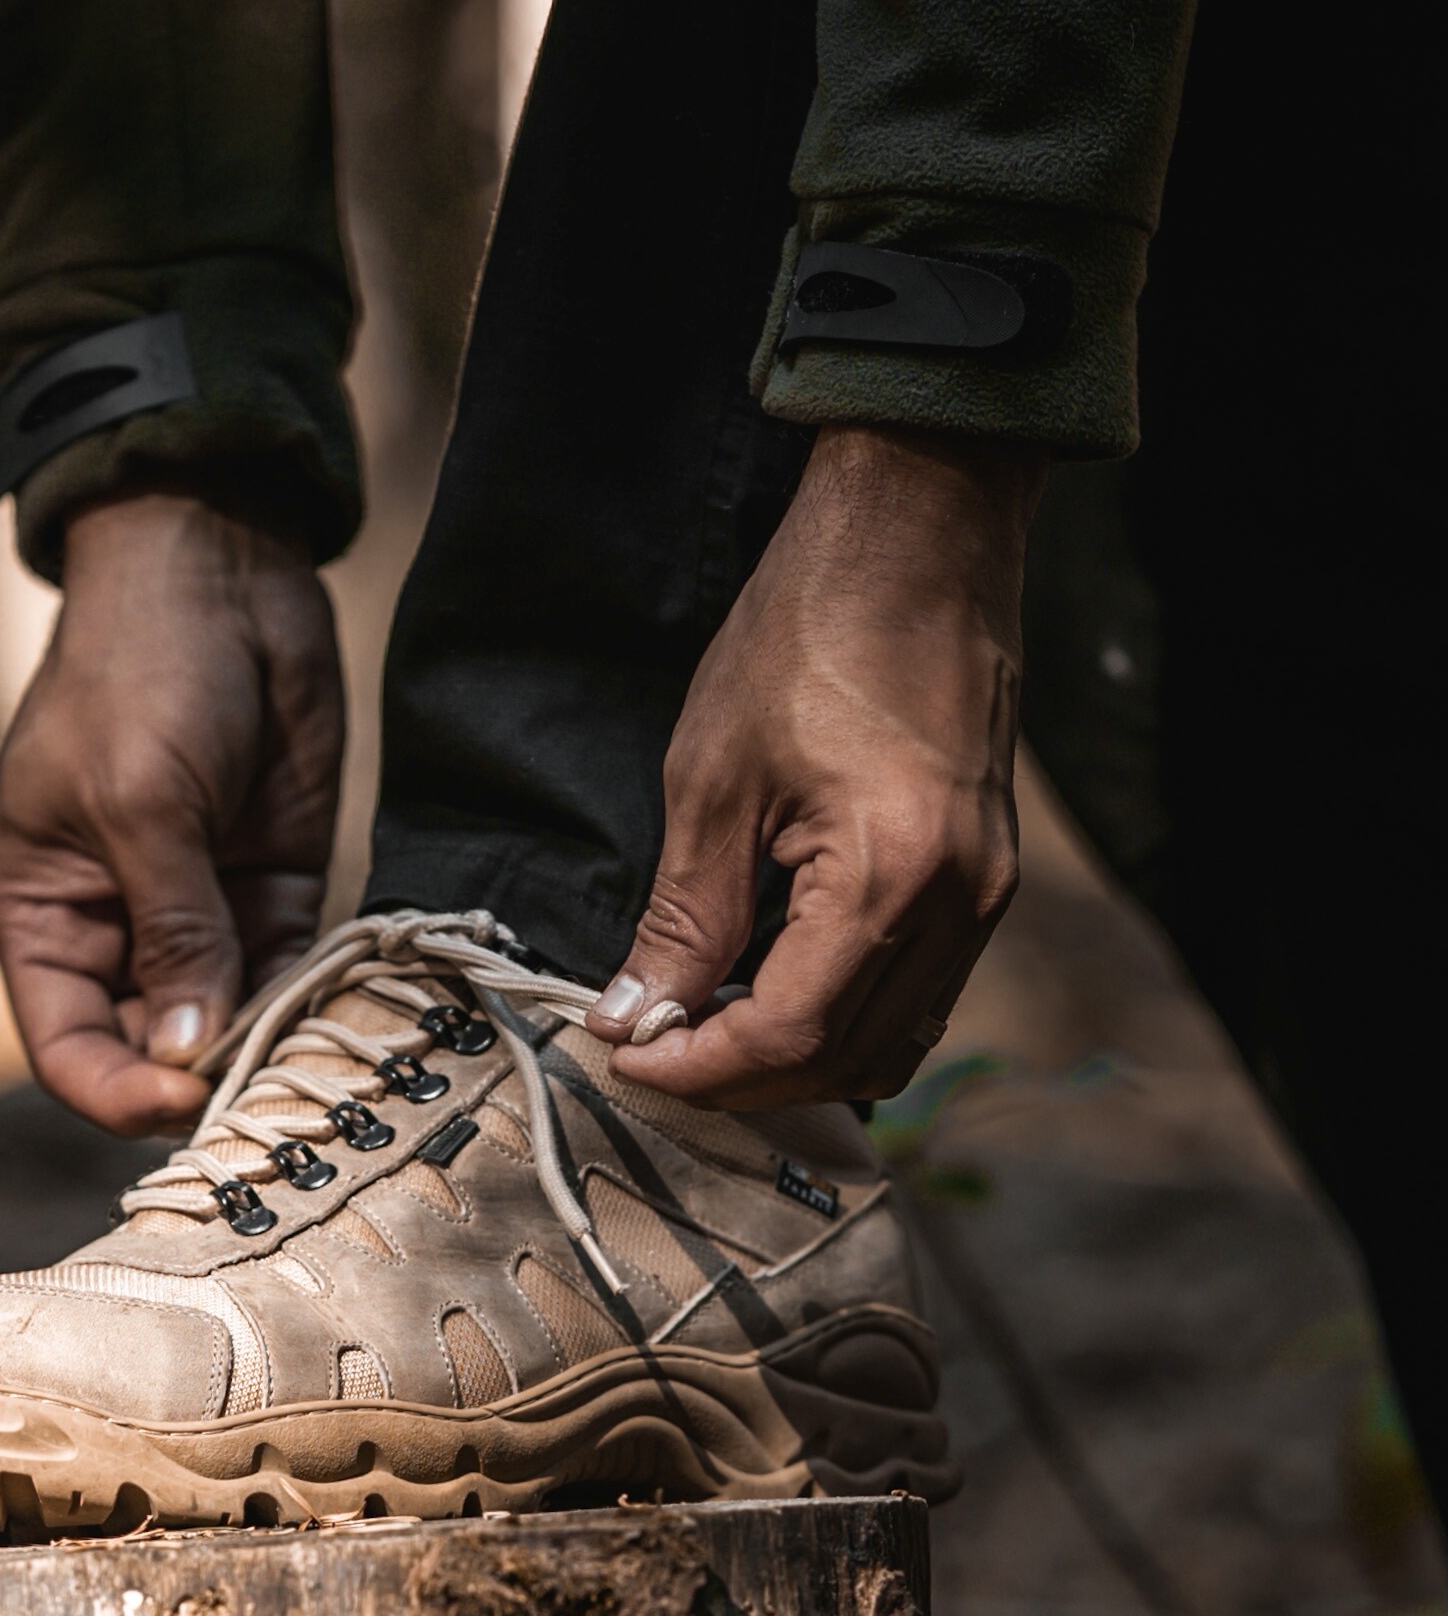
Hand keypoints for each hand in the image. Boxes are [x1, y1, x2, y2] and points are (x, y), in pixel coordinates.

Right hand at [0, 487, 344, 1134]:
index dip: (120, 1091)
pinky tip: (346, 1008)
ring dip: (271, 1048)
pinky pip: (294, 977)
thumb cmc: (141, 673)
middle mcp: (119, 933)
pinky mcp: (276, 891)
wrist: (221, 570)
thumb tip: (188, 1052)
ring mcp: (201, 917)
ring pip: (232, 1027)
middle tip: (267, 1083)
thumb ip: (172, 929)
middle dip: (204, 1081)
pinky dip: (317, 1002)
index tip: (185, 1096)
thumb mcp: (142, 802)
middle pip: (153, 1056)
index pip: (68, 1050)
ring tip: (316, 1053)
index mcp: (47, 918)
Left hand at [586, 426, 1045, 1108]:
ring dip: (798, 1062)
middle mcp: (960, 901)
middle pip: (848, 1061)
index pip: (791, 1035)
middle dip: (744, 1079)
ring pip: (894, 1045)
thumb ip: (682, 918)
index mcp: (892, 872)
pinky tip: (772, 987)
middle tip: (657, 1051)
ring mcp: (985, 894)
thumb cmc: (811, 631)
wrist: (920, 535)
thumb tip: (637, 1019)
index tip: (629, 1058)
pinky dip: (844, 1019)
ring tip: (707, 1028)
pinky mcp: (986, 878)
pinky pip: (919, 995)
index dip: (701, 1071)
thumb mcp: (713, 778)